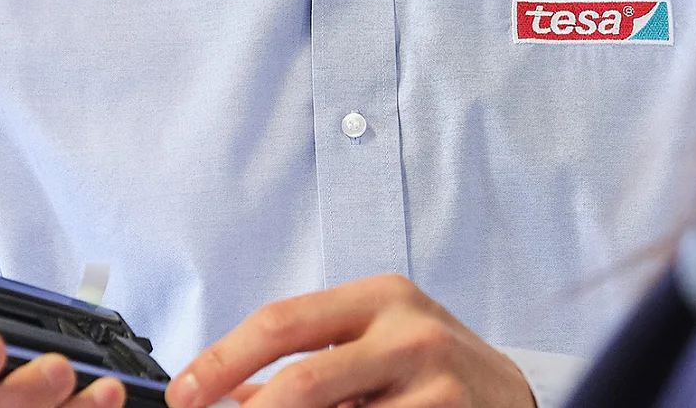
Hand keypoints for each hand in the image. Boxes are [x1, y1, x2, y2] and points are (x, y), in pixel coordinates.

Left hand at [165, 275, 535, 407]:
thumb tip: (222, 392)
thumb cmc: (431, 368)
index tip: (183, 394)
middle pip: (302, 383)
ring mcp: (434, 383)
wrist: (512, 397)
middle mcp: (408, 332)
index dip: (221, 360)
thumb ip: (307, 362)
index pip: (282, 322)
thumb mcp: (372, 345)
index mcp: (379, 298)